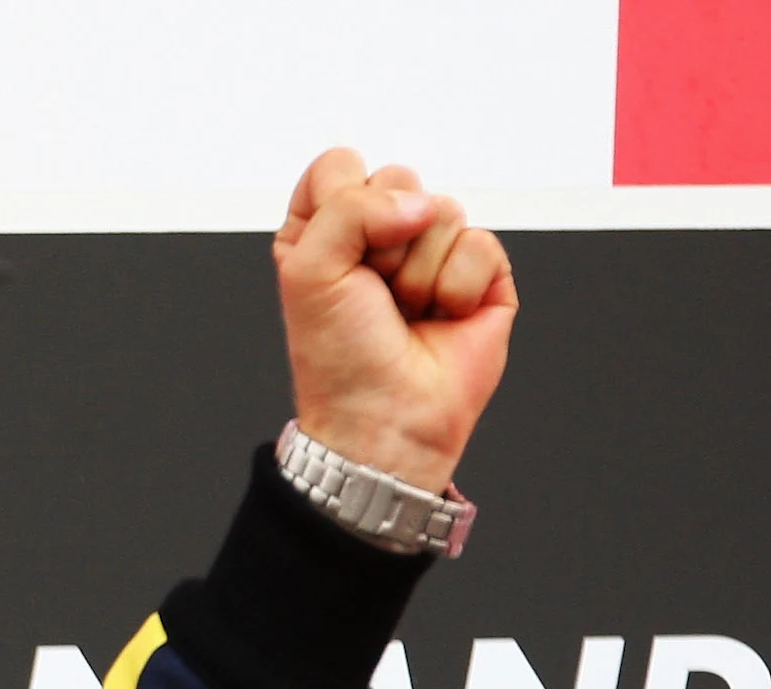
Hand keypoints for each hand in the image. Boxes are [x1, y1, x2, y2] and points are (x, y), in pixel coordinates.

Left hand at [273, 148, 517, 493]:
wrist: (386, 420)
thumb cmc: (339, 359)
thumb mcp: (308, 271)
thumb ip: (347, 207)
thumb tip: (418, 203)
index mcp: (324, 231)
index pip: (338, 167)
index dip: (341, 203)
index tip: (333, 257)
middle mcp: (378, 237)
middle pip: (398, 178)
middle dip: (384, 240)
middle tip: (374, 292)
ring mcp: (431, 252)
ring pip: (442, 209)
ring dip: (419, 272)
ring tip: (406, 312)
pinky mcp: (480, 273)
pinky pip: (481, 242)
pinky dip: (457, 287)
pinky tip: (442, 317)